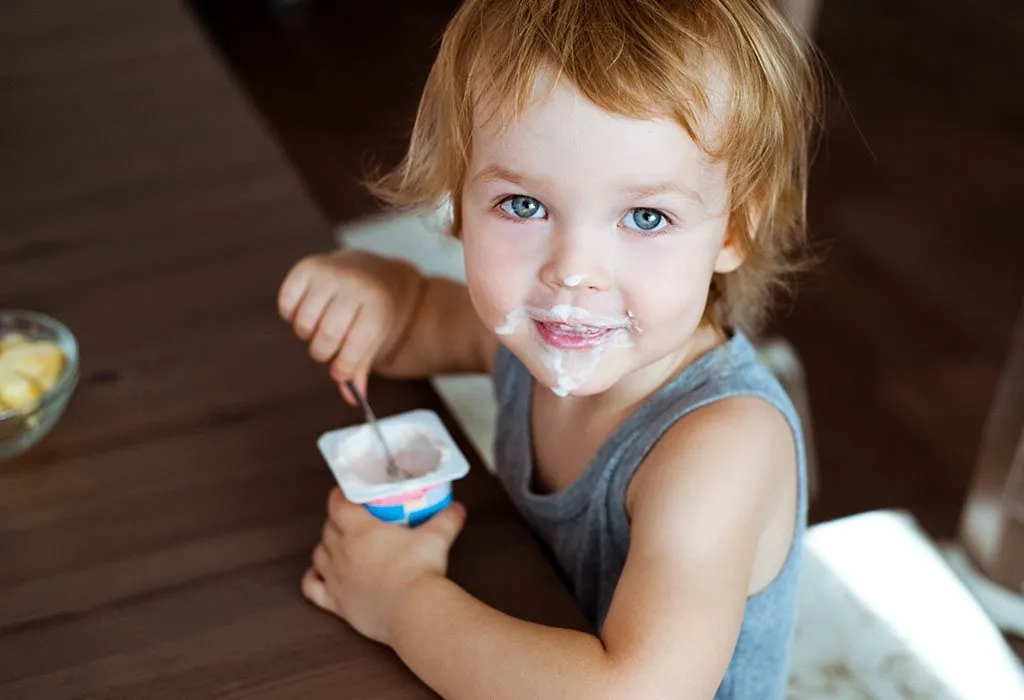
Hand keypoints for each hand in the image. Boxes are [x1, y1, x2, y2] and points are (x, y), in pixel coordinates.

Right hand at [277, 250, 421, 402]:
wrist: (377, 275)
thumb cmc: (376, 315)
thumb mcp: (378, 339)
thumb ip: (362, 369)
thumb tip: (353, 398)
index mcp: (378, 305)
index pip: (354, 347)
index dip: (344, 367)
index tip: (341, 372)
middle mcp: (355, 284)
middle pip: (326, 336)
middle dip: (325, 352)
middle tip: (330, 348)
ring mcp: (330, 273)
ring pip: (304, 323)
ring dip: (308, 334)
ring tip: (321, 327)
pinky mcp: (307, 267)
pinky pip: (286, 303)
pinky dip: (291, 315)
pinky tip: (308, 311)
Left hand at [301, 487, 466, 645]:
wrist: (414, 612)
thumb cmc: (420, 572)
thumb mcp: (437, 538)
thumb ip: (447, 519)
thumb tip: (458, 508)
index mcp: (361, 530)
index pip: (338, 504)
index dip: (339, 495)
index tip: (345, 492)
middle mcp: (342, 551)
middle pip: (328, 528)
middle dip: (336, 520)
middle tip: (352, 519)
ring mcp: (336, 577)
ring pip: (318, 554)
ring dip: (325, 546)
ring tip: (337, 544)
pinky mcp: (337, 602)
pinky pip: (313, 588)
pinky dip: (312, 579)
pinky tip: (317, 575)